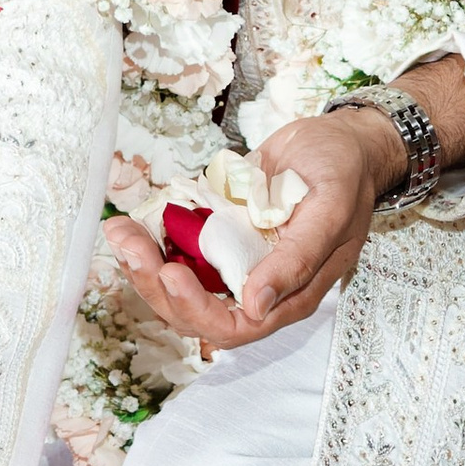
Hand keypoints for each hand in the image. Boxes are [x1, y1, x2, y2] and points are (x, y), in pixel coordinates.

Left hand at [110, 107, 396, 351]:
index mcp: (290, 292)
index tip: (170, 272)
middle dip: (155, 283)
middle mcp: (257, 283)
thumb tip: (256, 304)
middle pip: (195, 309)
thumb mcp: (330, 210)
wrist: (339, 140)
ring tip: (120, 231)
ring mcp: (234, 260)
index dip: (196, 307)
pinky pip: (176, 250)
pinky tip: (131, 221)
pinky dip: (150, 239)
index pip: (235, 325)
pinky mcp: (217, 236)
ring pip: (178, 283)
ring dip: (143, 263)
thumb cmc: (345, 173)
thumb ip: (297, 260)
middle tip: (128, 244)